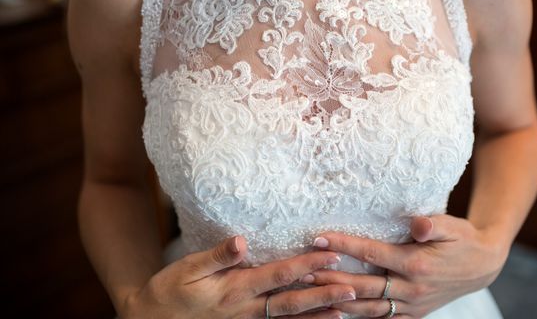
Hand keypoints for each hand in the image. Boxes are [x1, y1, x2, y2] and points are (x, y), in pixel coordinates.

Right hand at [123, 235, 355, 318]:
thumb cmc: (170, 291)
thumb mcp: (188, 268)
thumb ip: (217, 256)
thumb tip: (242, 240)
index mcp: (235, 289)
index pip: (278, 275)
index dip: (306, 263)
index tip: (330, 253)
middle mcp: (246, 310)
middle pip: (292, 301)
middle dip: (323, 293)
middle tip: (352, 288)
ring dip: (318, 314)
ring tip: (346, 310)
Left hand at [305, 215, 509, 317]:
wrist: (483, 265)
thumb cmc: (463, 239)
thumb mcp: (452, 226)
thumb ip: (433, 224)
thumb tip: (416, 224)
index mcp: (416, 264)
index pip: (372, 254)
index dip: (344, 245)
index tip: (319, 237)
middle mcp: (411, 288)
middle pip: (362, 285)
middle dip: (330, 278)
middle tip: (302, 270)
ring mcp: (412, 305)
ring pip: (367, 308)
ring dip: (338, 300)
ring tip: (312, 291)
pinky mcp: (414, 314)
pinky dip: (359, 316)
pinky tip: (337, 311)